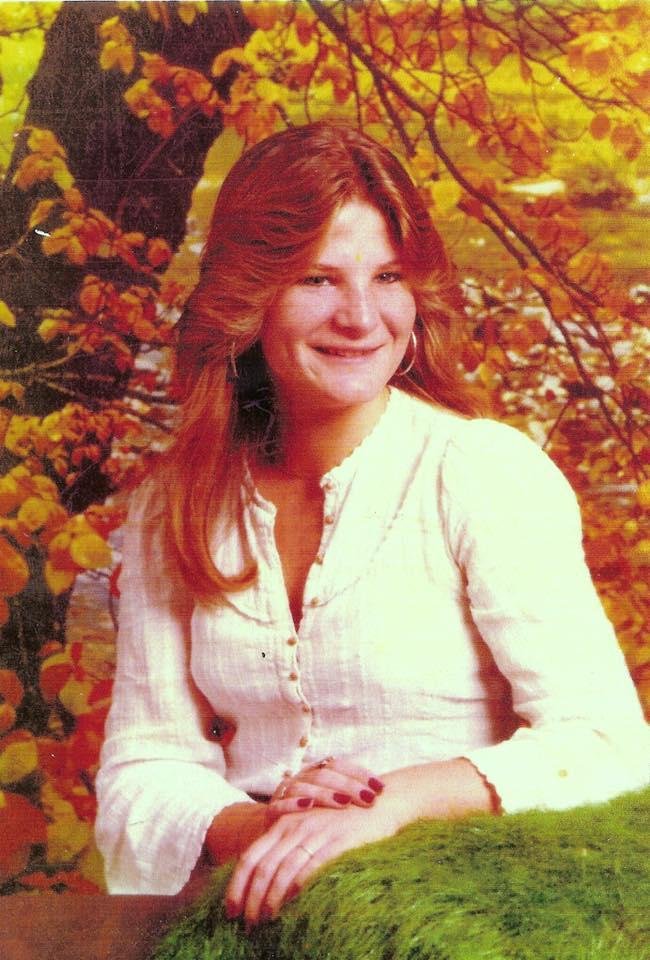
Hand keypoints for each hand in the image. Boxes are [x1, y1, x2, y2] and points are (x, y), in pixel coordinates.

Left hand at [225, 799, 402, 925]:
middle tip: (246, 923)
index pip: (251, 857)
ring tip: (264, 920)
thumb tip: (267, 883)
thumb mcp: (310, 827)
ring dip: (270, 899)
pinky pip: (312, 866)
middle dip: (250, 899)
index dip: (237, 886)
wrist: (382, 801)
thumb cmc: (343, 819)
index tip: (230, 910)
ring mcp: (316, 832)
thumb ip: (289, 846)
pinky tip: (292, 904)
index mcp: (284, 822)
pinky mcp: (338, 840)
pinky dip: (298, 887)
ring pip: (283, 870)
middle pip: (262, 867)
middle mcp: (295, 825)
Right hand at [266, 756, 384, 820]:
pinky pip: (281, 803)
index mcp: (318, 773)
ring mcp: (285, 793)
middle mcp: (302, 778)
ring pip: (305, 786)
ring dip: (326, 794)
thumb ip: (354, 801)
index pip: (340, 764)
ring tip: (344, 803)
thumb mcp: (333, 810)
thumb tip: (389, 799)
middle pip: (325, 774)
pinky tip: (309, 807)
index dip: (360, 773)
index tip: (381, 787)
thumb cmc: (313, 822)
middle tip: (369, 798)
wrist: (275, 836)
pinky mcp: (271, 811)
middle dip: (349, 785)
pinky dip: (294, 803)